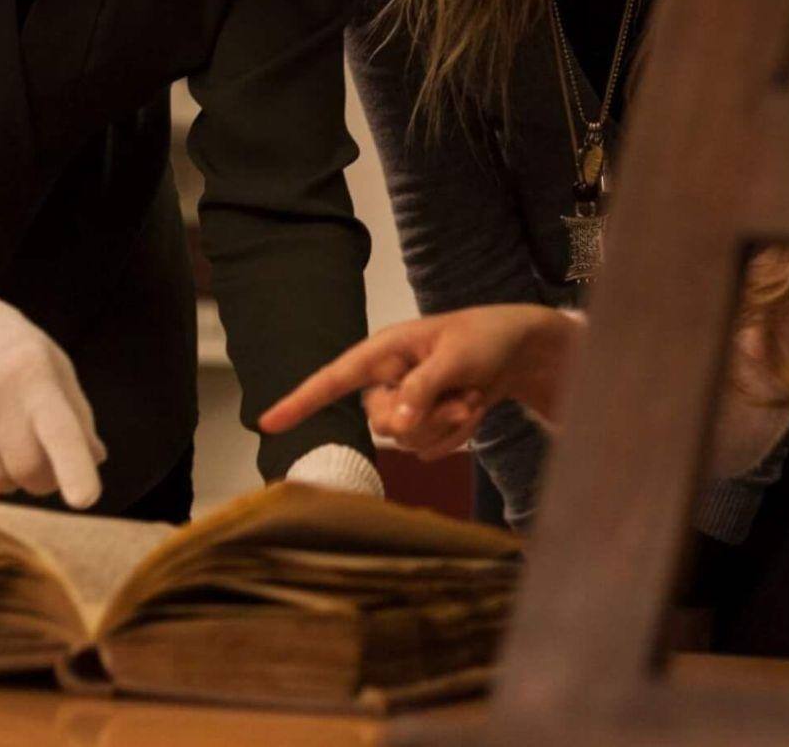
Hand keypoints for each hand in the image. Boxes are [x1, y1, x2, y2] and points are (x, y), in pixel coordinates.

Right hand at [0, 269, 106, 506]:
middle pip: (32, 472)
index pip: (61, 431)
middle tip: (40, 454)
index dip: (74, 469)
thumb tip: (96, 460)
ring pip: (1, 485)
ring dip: (11, 476)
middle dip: (45, 476)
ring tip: (1, 435)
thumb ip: (77, 414)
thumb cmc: (8, 349)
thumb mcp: (53, 364)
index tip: (85, 500)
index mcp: (36, 377)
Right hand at [259, 305, 580, 460]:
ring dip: (448, 423)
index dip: (300, 401)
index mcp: (384, 351)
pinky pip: (431, 450)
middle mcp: (388, 380)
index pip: (333, 378)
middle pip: (381, 423)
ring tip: (471, 394)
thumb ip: (423, 388)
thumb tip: (393, 424)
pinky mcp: (425, 425)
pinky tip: (473, 407)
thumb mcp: (456, 357)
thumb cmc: (485, 339)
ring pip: (408, 441)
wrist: (520, 352)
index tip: (267, 422)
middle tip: (463, 393)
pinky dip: (458, 434)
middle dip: (426, 416)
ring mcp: (406, 405)